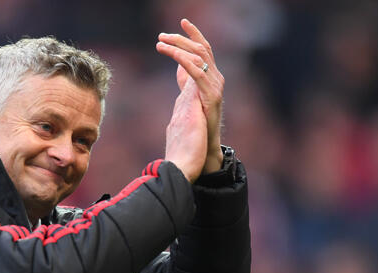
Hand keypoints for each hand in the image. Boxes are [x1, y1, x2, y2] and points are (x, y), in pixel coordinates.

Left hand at [156, 19, 224, 172]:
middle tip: (162, 36)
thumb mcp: (188, 96)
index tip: (182, 21)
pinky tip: (175, 56)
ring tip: (161, 44)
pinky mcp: (212, 96)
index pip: (204, 48)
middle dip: (182, 39)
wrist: (203, 146)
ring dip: (179, 48)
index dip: (193, 34)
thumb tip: (179, 65)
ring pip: (199, 57)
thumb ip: (185, 80)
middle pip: (201, 49)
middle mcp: (216, 78)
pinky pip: (198, 73)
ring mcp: (215, 86)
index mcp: (210, 77)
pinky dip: (186, 62)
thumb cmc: (195, 124)